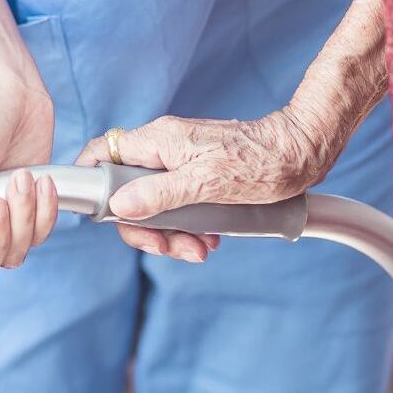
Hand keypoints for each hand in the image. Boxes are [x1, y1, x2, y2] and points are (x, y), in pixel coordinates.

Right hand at [74, 108, 337, 261]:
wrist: (302, 153)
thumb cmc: (261, 163)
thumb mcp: (206, 183)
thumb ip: (159, 193)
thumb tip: (118, 206)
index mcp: (159, 142)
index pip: (102, 153)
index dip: (90, 182)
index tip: (101, 216)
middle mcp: (164, 149)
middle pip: (126, 192)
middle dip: (145, 227)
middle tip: (171, 248)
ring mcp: (181, 162)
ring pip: (153, 204)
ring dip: (171, 234)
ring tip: (199, 250)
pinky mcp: (199, 175)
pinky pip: (178, 205)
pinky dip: (189, 228)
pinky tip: (210, 241)